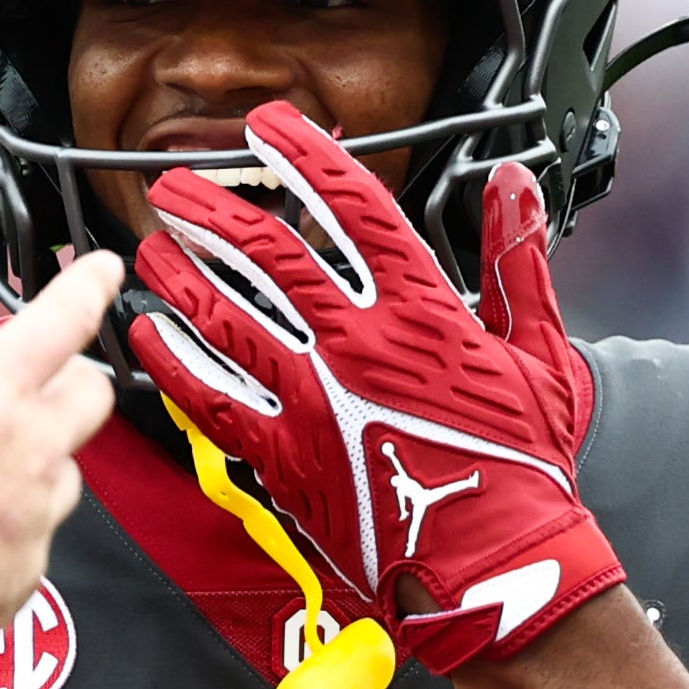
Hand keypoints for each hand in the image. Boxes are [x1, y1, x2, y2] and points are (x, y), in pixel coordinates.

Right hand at [0, 207, 121, 662]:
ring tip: (5, 465)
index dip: (88, 286)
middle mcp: (34, 445)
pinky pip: (36, 543)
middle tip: (54, 377)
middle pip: (91, 397)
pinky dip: (17, 533)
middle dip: (79, 380)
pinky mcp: (25, 572)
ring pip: (70, 473)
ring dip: (48, 461)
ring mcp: (35, 513)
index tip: (106, 268)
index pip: (63, 318)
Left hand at [118, 107, 621, 669]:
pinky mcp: (286, 456)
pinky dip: (176, 363)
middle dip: (215, 208)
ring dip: (183, 276)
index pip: (354, 205)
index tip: (268, 126)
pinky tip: (147, 334)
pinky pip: (214, 399)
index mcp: (421, 309)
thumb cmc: (522, 465)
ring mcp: (314, 399)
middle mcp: (356, 343)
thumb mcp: (540, 351)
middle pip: (270, 253)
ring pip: (229, 317)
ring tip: (150, 246)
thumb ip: (517, 262)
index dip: (305, 156)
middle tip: (176, 185)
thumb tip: (512, 184)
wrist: (496, 562)